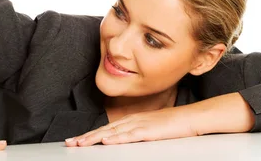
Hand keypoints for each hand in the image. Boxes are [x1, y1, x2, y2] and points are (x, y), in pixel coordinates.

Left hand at [65, 106, 197, 146]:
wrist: (189, 118)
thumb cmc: (172, 124)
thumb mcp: (149, 129)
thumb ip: (135, 133)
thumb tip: (121, 140)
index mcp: (131, 120)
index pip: (106, 128)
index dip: (90, 135)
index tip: (76, 140)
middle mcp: (132, 120)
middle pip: (104, 130)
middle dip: (86, 137)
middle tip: (70, 143)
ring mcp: (140, 125)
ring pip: (113, 132)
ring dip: (96, 138)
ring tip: (81, 143)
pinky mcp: (149, 131)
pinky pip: (130, 135)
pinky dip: (117, 138)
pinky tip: (107, 141)